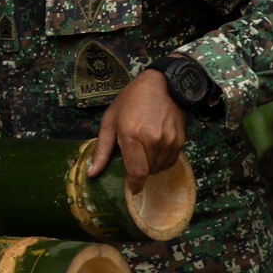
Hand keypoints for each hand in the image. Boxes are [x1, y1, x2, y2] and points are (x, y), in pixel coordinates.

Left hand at [86, 68, 185, 193]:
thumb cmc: (131, 101)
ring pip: (159, 168)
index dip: (134, 185)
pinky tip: (154, 146)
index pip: (136, 172)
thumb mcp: (110, 121)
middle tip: (133, 155)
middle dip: (139, 170)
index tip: (130, 189)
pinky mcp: (180, 140)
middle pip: (147, 172)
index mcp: (132, 134)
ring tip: (143, 147)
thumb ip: (102, 150)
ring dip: (150, 165)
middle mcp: (153, 139)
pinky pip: (170, 161)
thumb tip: (91, 174)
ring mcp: (169, 140)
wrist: (162, 84)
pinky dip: (161, 160)